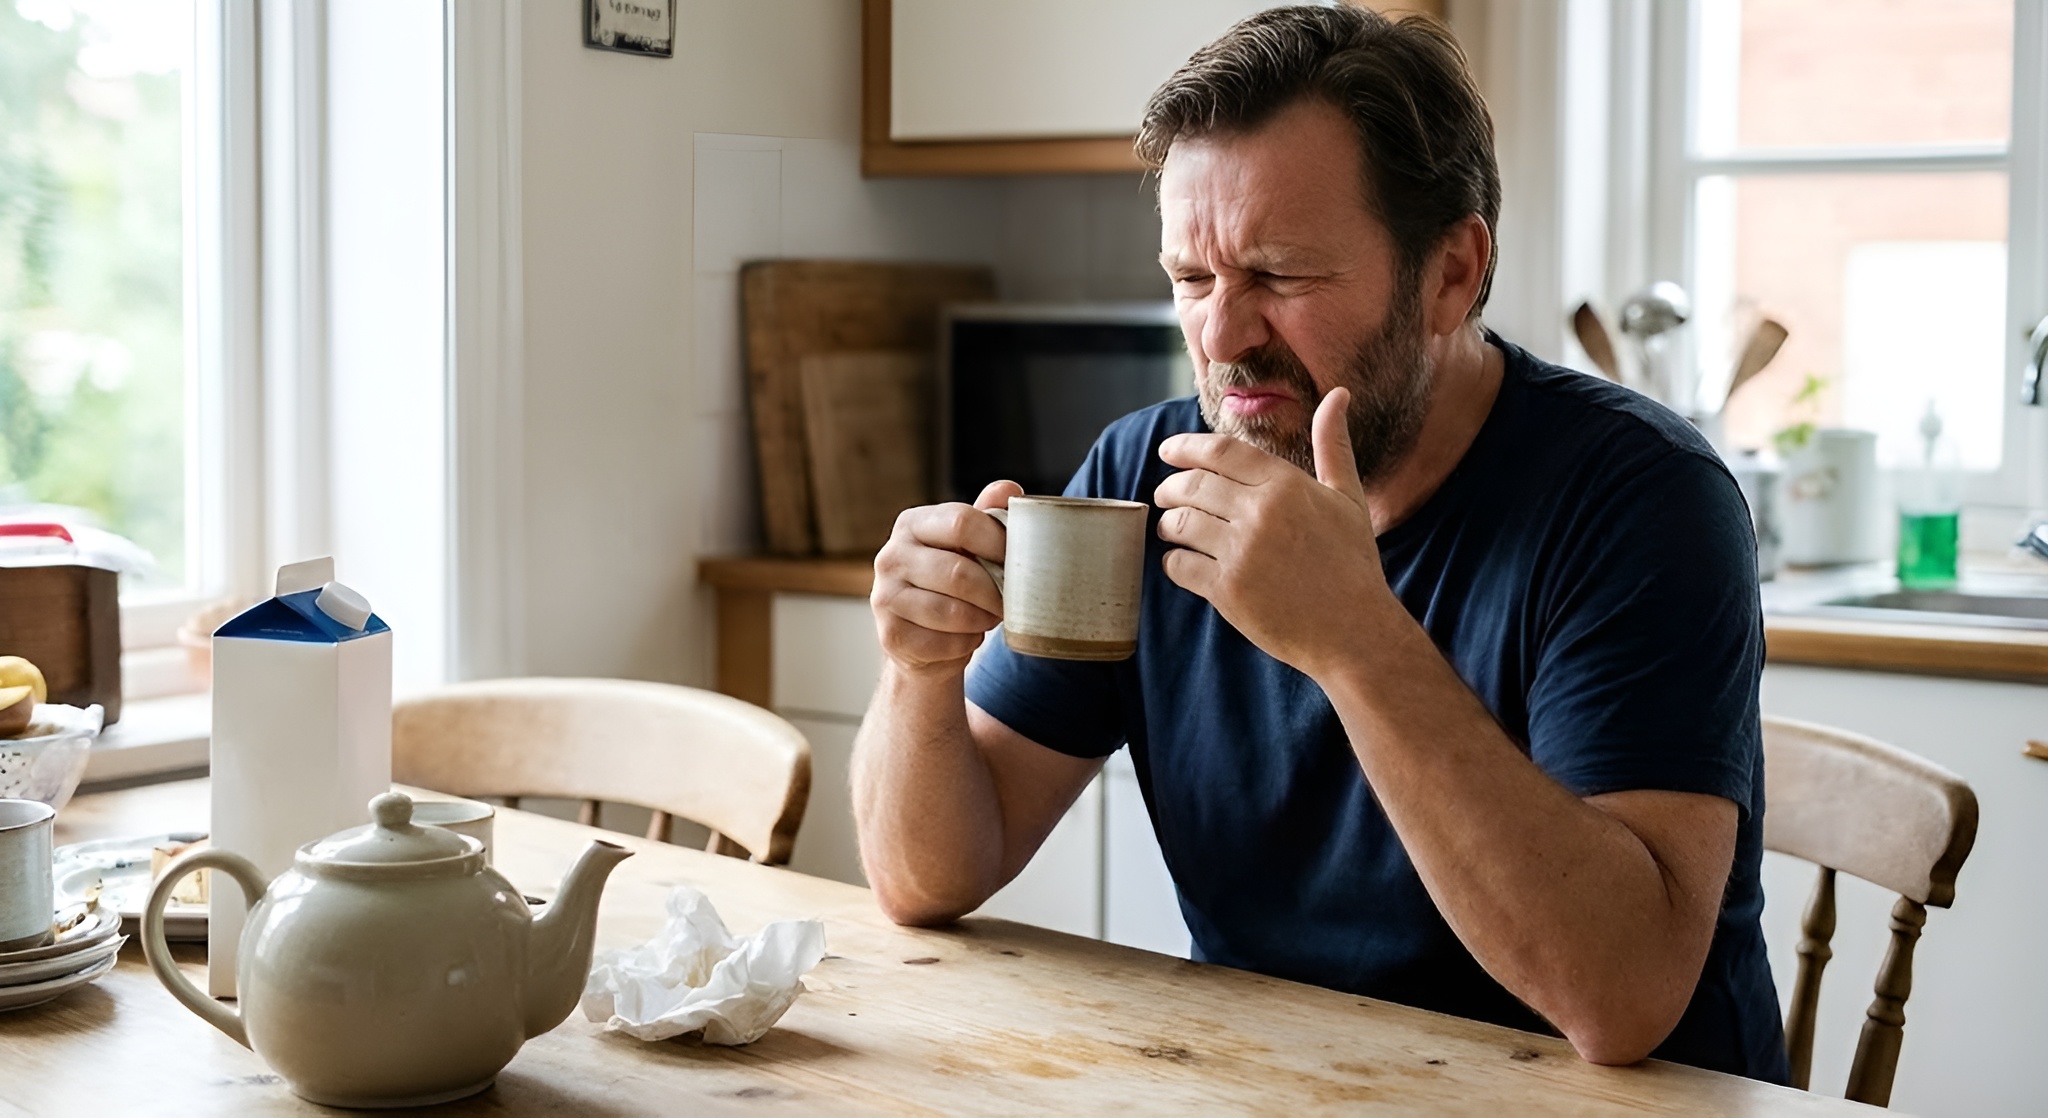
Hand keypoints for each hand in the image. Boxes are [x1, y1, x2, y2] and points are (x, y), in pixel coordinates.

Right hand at [870, 480, 1022, 674]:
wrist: (922, 640)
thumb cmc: (952, 585)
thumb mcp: (969, 546)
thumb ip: (988, 517)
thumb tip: (1010, 489)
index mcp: (912, 524)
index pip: (961, 522)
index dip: (998, 542)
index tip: (1019, 559)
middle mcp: (890, 556)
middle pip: (958, 572)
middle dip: (995, 591)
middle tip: (1010, 600)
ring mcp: (884, 598)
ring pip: (952, 612)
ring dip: (982, 619)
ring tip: (989, 617)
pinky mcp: (890, 636)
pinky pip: (945, 643)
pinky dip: (967, 644)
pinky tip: (966, 637)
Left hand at [1154, 388, 1396, 674]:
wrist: (1355, 631)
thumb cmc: (1353, 564)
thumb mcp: (1348, 498)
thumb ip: (1333, 445)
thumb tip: (1339, 394)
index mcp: (1286, 485)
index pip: (1222, 451)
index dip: (1187, 446)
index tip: (1168, 450)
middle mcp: (1260, 513)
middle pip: (1193, 484)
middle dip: (1170, 486)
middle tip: (1165, 493)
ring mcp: (1241, 552)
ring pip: (1180, 523)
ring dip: (1167, 522)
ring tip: (1170, 527)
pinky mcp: (1228, 590)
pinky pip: (1180, 565)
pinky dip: (1173, 561)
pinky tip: (1181, 562)